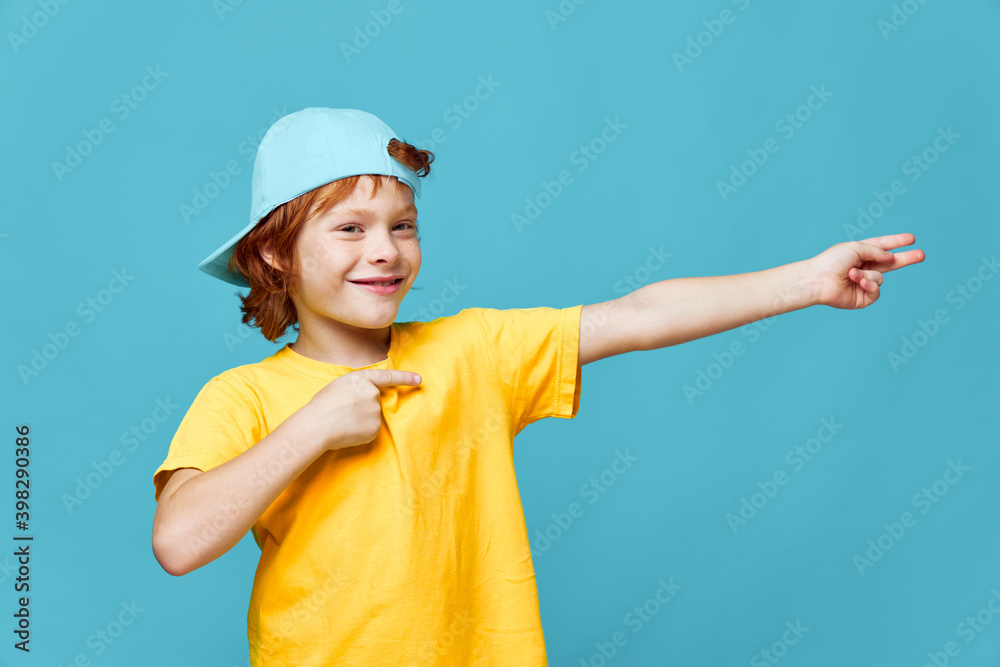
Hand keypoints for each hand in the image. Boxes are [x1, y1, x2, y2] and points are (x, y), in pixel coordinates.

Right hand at [302, 368, 421, 450]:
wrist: (317, 425)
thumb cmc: (322, 406)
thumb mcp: (339, 387)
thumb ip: (357, 388)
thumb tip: (365, 399)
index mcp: (361, 379)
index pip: (387, 377)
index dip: (404, 378)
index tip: (419, 379)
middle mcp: (372, 393)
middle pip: (373, 402)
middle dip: (361, 408)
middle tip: (341, 413)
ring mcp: (375, 411)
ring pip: (371, 417)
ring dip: (359, 421)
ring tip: (341, 422)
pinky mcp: (374, 429)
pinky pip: (369, 431)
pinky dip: (360, 433)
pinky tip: (347, 432)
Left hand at [806, 233, 924, 309]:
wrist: (818, 280)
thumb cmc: (832, 261)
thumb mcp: (856, 248)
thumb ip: (876, 250)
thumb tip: (890, 257)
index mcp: (860, 253)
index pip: (882, 246)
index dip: (896, 242)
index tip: (912, 238)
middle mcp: (864, 267)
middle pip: (890, 263)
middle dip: (905, 258)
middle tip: (922, 254)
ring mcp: (864, 283)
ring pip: (881, 277)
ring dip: (868, 274)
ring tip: (851, 273)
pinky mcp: (863, 297)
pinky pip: (877, 290)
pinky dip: (868, 284)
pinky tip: (857, 282)